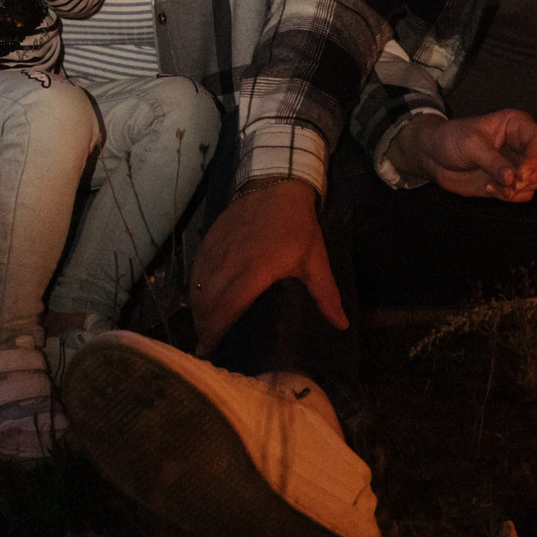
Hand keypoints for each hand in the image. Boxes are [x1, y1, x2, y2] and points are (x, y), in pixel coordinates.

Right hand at [188, 178, 345, 350]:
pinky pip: (194, 273)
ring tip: (204, 331)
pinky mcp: (207, 242)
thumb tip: (342, 325)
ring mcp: (215, 252)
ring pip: (197, 290)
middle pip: (207, 304)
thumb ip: (326, 295)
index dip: (215, 332)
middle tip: (208, 348)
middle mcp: (229, 263)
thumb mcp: (316, 260)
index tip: (210, 352)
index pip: (227, 308)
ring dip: (198, 313)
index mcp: (255, 271)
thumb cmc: (298, 226)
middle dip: (204, 329)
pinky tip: (200, 302)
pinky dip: (195, 292)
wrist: (276, 185)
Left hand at [392, 110, 536, 200]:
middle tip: (515, 184)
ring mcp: (519, 165)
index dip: (536, 159)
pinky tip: (491, 189)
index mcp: (517, 125)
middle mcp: (523, 144)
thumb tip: (513, 179)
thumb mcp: (471, 145)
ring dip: (522, 188)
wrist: (434, 155)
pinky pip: (525, 194)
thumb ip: (493, 162)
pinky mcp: (511, 183)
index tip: (520, 174)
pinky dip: (512, 196)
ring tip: (496, 186)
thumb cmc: (452, 139)